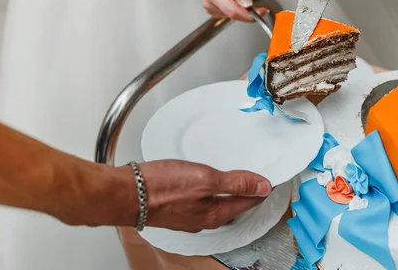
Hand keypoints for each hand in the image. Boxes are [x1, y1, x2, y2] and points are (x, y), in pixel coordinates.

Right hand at [140, 160, 271, 232]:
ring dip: (226, 191)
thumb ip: (236, 182)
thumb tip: (262, 186)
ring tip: (234, 179)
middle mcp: (203, 219)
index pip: (248, 201)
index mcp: (215, 214)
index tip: (271, 180)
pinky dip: (207, 191)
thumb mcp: (206, 179)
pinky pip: (199, 201)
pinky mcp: (174, 208)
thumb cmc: (161, 187)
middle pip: (232, 205)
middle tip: (257, 179)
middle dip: (245, 192)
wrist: (126, 193)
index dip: (261, 188)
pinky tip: (202, 182)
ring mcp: (188, 216)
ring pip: (215, 203)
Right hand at [188, 0, 266, 21]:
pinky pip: (231, 11)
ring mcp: (211, 9)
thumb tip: (247, 4)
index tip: (263, 11)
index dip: (250, 15)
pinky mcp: (214, 10)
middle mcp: (210, 5)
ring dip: (240, 2)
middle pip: (236, 13)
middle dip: (246, 4)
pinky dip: (235, 3)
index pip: (234, 12)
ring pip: (235, 13)